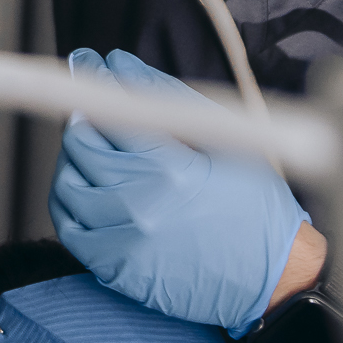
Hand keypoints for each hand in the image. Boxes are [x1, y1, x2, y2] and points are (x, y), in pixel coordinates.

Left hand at [48, 48, 308, 333]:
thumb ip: (167, 98)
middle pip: (81, 145)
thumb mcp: (226, 142)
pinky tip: (89, 193)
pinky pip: (69, 228)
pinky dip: (70, 204)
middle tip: (95, 116)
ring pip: (67, 184)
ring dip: (72, 162)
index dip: (91, 81)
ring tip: (94, 156)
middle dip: (83, 121)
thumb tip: (118, 63)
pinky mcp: (116, 269)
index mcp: (172, 167)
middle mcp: (142, 204)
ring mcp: (125, 239)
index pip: (108, 111)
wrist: (274, 278)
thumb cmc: (255, 207)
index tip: (86, 65)